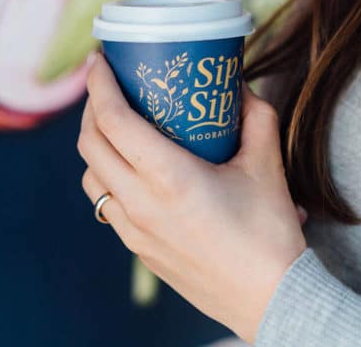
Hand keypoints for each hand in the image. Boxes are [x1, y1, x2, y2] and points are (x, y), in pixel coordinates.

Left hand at [78, 53, 306, 343]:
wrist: (270, 299)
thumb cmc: (269, 232)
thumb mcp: (268, 164)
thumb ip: (255, 116)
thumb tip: (239, 88)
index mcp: (169, 178)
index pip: (113, 120)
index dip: (98, 84)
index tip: (97, 60)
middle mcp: (140, 204)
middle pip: (90, 144)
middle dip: (91, 107)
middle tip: (106, 86)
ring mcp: (134, 231)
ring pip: (90, 176)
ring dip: (94, 144)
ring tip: (114, 125)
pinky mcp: (137, 249)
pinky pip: (104, 204)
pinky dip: (104, 175)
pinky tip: (129, 168)